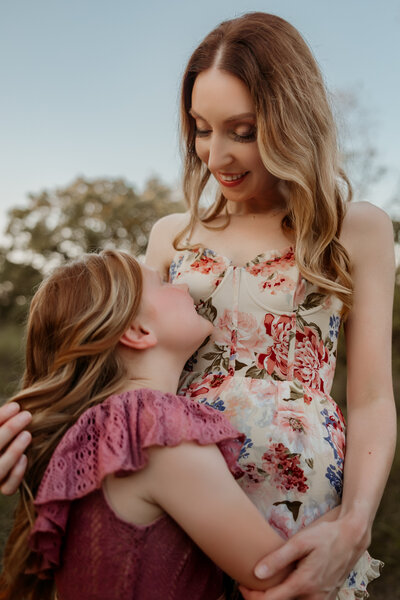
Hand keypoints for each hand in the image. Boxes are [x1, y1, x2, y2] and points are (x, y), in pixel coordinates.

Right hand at [0, 402, 31, 493]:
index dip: (0, 418)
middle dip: (9, 431)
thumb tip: (16, 407)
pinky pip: (8, 488)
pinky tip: (25, 458)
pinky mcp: (3, 488)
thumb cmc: (8, 435)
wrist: (9, 454)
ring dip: (13, 451)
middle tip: (27, 415)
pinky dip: (16, 474)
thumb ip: (5, 420)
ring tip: (27, 434)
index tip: (16, 406)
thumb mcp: (5, 427)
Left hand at [239, 517, 367, 599]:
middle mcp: (313, 597)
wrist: (351, 538)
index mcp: (304, 584)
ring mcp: (320, 599)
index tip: (243, 584)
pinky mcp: (325, 597)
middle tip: (250, 583)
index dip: (252, 596)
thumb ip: (278, 558)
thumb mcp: (300, 542)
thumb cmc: (325, 536)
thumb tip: (256, 573)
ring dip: (276, 597)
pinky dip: (289, 596)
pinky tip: (282, 582)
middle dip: (262, 597)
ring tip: (264, 582)